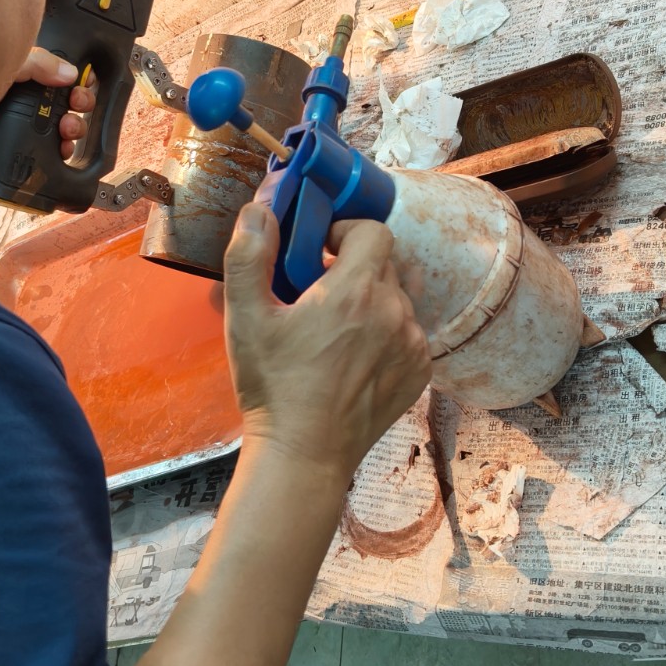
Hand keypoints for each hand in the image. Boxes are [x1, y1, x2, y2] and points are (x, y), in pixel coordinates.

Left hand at [0, 48, 96, 191]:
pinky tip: (63, 149)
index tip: (84, 86)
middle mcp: (32, 101)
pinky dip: (63, 152)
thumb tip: (70, 72)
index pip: (64, 78)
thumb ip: (36, 63)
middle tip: (78, 107)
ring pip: (65, 128)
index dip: (79, 82)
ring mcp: (29, 126)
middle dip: (81, 106)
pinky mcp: (24, 149)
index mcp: (29, 77)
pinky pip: (51, 152)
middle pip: (70, 104)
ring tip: (68, 130)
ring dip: (76, 129)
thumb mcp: (6, 65)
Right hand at [223, 204, 431, 482]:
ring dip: (372, 298)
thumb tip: (259, 210)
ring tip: (336, 325)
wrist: (304, 455)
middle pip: (386, 262)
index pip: (373, 230)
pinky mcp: (419, 372)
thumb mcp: (246, 318)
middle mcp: (396, 312)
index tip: (319, 251)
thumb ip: (249, 255)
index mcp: (357, 291)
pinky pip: (409, 331)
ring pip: (399, 297)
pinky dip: (387, 331)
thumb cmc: (273, 387)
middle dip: (353, 266)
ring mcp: (413, 344)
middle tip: (318, 290)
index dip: (345, 232)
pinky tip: (353, 355)